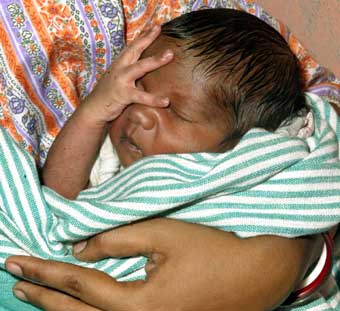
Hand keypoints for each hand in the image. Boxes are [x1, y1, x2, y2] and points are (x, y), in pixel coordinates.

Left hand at [5, 219, 318, 310]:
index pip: (78, 286)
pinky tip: (80, 305)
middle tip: (16, 278)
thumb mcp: (163, 234)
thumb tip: (82, 246)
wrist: (259, 273)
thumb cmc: (212, 248)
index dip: (45, 271)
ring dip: (60, 308)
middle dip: (43, 294)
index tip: (16, 260)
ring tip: (38, 292)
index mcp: (137, 306)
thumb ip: (117, 238)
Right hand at [83, 25, 172, 124]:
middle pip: (134, 50)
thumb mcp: (119, 80)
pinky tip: (165, 101)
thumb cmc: (109, 95)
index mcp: (120, 65)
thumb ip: (132, 74)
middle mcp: (119, 69)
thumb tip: (148, 71)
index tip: (155, 26)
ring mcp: (121, 80)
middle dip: (147, 38)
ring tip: (170, 54)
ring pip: (140, 67)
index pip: (132, 47)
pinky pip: (141, 96)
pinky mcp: (122, 95)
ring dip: (155, 60)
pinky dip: (153, 99)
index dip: (143, 36)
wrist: (94, 110)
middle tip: (159, 28)